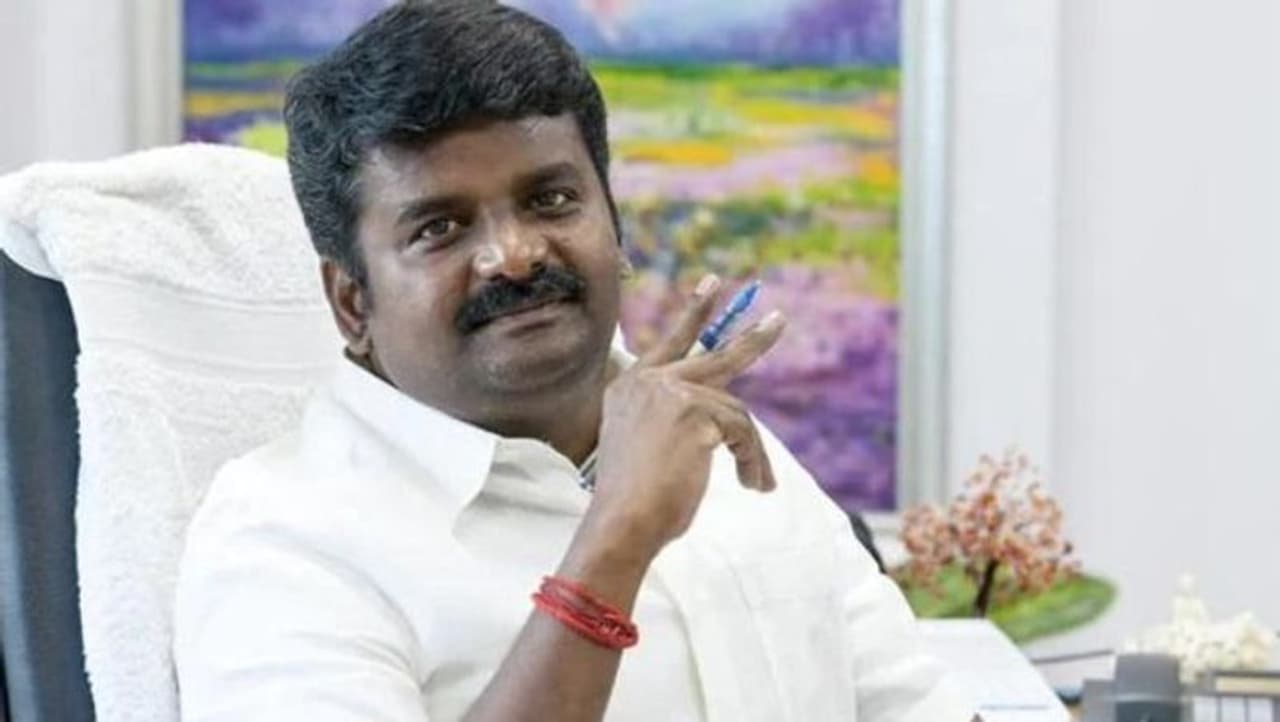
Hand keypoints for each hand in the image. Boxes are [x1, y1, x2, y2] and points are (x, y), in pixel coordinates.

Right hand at [581, 275, 785, 560]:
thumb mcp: (642, 450)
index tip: (709, 285)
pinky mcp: (696, 411)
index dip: (691, 315)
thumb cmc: (631, 502)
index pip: (666, 345)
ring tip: (759, 480)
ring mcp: (672, 393)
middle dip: (750, 339)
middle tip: (778, 320)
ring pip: (734, 410)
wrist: (621, 520)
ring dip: (750, 451)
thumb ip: (669, 424)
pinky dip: (751, 460)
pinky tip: (750, 484)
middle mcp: (648, 382)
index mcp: (627, 388)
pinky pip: (742, 434)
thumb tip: (715, 425)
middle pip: (710, 353)